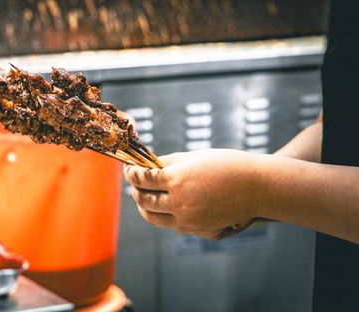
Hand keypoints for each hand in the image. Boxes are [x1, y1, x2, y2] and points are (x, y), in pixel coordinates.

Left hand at [123, 149, 264, 239]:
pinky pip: (172, 226)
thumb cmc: (226, 165)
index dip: (131, 173)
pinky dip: (164, 216)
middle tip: (134, 184)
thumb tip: (146, 166)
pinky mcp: (198, 230)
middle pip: (144, 200)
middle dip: (135, 191)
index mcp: (177, 179)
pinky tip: (166, 207)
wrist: (258, 187)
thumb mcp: (193, 157)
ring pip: (154, 218)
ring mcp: (188, 219)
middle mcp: (179, 202)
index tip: (129, 169)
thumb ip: (167, 163)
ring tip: (144, 198)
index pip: (142, 178)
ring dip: (144, 207)